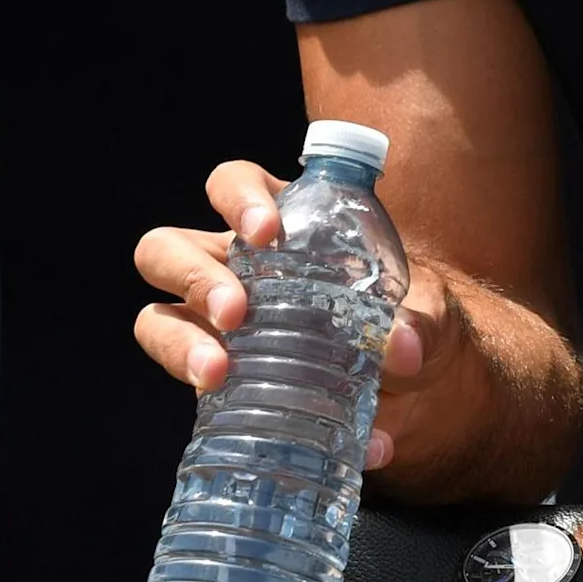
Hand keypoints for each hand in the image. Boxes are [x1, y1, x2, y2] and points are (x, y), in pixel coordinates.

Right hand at [130, 160, 451, 469]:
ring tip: (219, 369)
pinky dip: (193, 383)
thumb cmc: (409, 322)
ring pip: (155, 314)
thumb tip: (400, 350)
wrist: (415, 388)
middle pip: (168, 248)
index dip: (237, 197)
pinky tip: (224, 397)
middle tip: (237, 311)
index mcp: (281, 224)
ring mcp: (212, 321)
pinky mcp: (212, 372)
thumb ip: (420, 324)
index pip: (233, 184)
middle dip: (194, 275)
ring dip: (177, 340)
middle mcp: (233, 265)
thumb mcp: (427, 314)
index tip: (265, 231)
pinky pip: (179, 372)